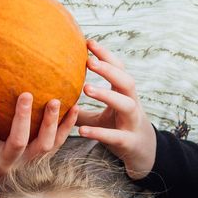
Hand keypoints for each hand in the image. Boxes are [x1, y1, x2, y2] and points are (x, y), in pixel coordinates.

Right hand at [0, 90, 77, 188]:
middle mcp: (8, 163)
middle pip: (19, 142)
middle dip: (23, 119)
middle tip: (26, 94)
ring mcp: (28, 163)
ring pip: (44, 146)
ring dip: (51, 124)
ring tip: (56, 100)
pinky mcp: (42, 160)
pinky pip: (58, 144)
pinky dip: (68, 128)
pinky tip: (75, 107)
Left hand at [74, 41, 156, 179]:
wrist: (143, 155)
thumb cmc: (119, 130)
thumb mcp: (100, 118)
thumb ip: (80, 110)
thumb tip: (54, 100)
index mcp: (125, 95)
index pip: (119, 69)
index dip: (106, 55)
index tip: (88, 42)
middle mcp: (132, 105)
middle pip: (126, 82)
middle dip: (109, 70)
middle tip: (89, 61)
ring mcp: (132, 123)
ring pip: (126, 105)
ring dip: (107, 95)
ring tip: (86, 88)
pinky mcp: (129, 142)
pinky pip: (115, 136)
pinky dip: (98, 133)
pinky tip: (80, 131)